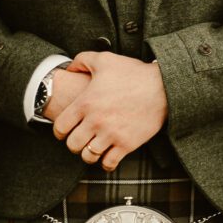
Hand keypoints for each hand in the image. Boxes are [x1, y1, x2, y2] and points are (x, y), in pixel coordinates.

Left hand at [49, 51, 167, 172]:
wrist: (163, 86)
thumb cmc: (134, 73)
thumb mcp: (105, 59)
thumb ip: (82, 60)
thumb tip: (68, 68)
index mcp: (86, 103)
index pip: (60, 127)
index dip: (59, 132)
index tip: (65, 132)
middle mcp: (95, 121)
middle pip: (72, 145)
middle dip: (74, 144)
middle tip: (79, 141)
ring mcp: (111, 134)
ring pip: (88, 156)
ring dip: (88, 154)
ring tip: (93, 149)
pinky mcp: (127, 144)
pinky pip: (109, 163)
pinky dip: (106, 163)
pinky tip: (108, 157)